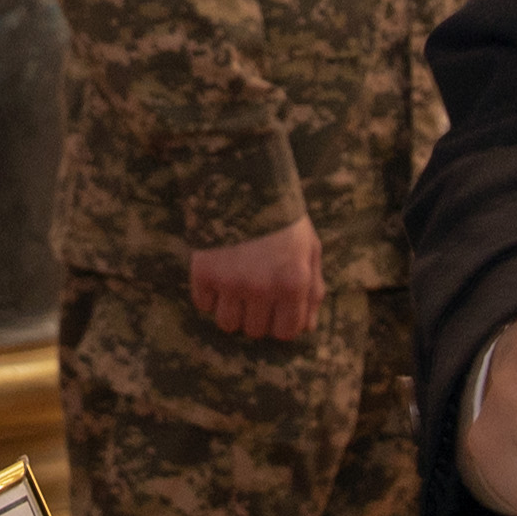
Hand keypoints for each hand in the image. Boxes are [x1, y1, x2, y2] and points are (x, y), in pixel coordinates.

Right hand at [186, 213, 324, 342]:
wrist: (243, 183)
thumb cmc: (284, 217)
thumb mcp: (310, 249)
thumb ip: (313, 290)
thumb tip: (307, 326)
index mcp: (293, 283)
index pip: (287, 332)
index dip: (281, 324)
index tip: (276, 311)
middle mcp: (263, 289)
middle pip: (255, 331)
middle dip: (256, 317)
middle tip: (254, 294)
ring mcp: (231, 283)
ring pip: (227, 324)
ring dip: (231, 311)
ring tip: (234, 289)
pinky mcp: (204, 274)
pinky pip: (203, 306)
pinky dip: (209, 297)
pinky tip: (217, 277)